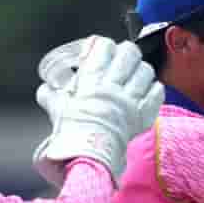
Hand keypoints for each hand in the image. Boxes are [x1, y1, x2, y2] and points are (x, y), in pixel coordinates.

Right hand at [32, 36, 163, 186]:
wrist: (87, 156)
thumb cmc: (71, 132)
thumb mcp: (56, 108)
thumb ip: (50, 94)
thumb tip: (46, 88)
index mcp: (91, 80)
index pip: (104, 45)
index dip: (104, 45)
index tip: (102, 52)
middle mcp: (113, 87)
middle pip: (129, 52)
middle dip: (126, 53)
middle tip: (122, 61)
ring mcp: (130, 100)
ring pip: (146, 70)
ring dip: (141, 71)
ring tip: (136, 77)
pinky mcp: (143, 114)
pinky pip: (157, 91)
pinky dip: (154, 89)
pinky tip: (147, 91)